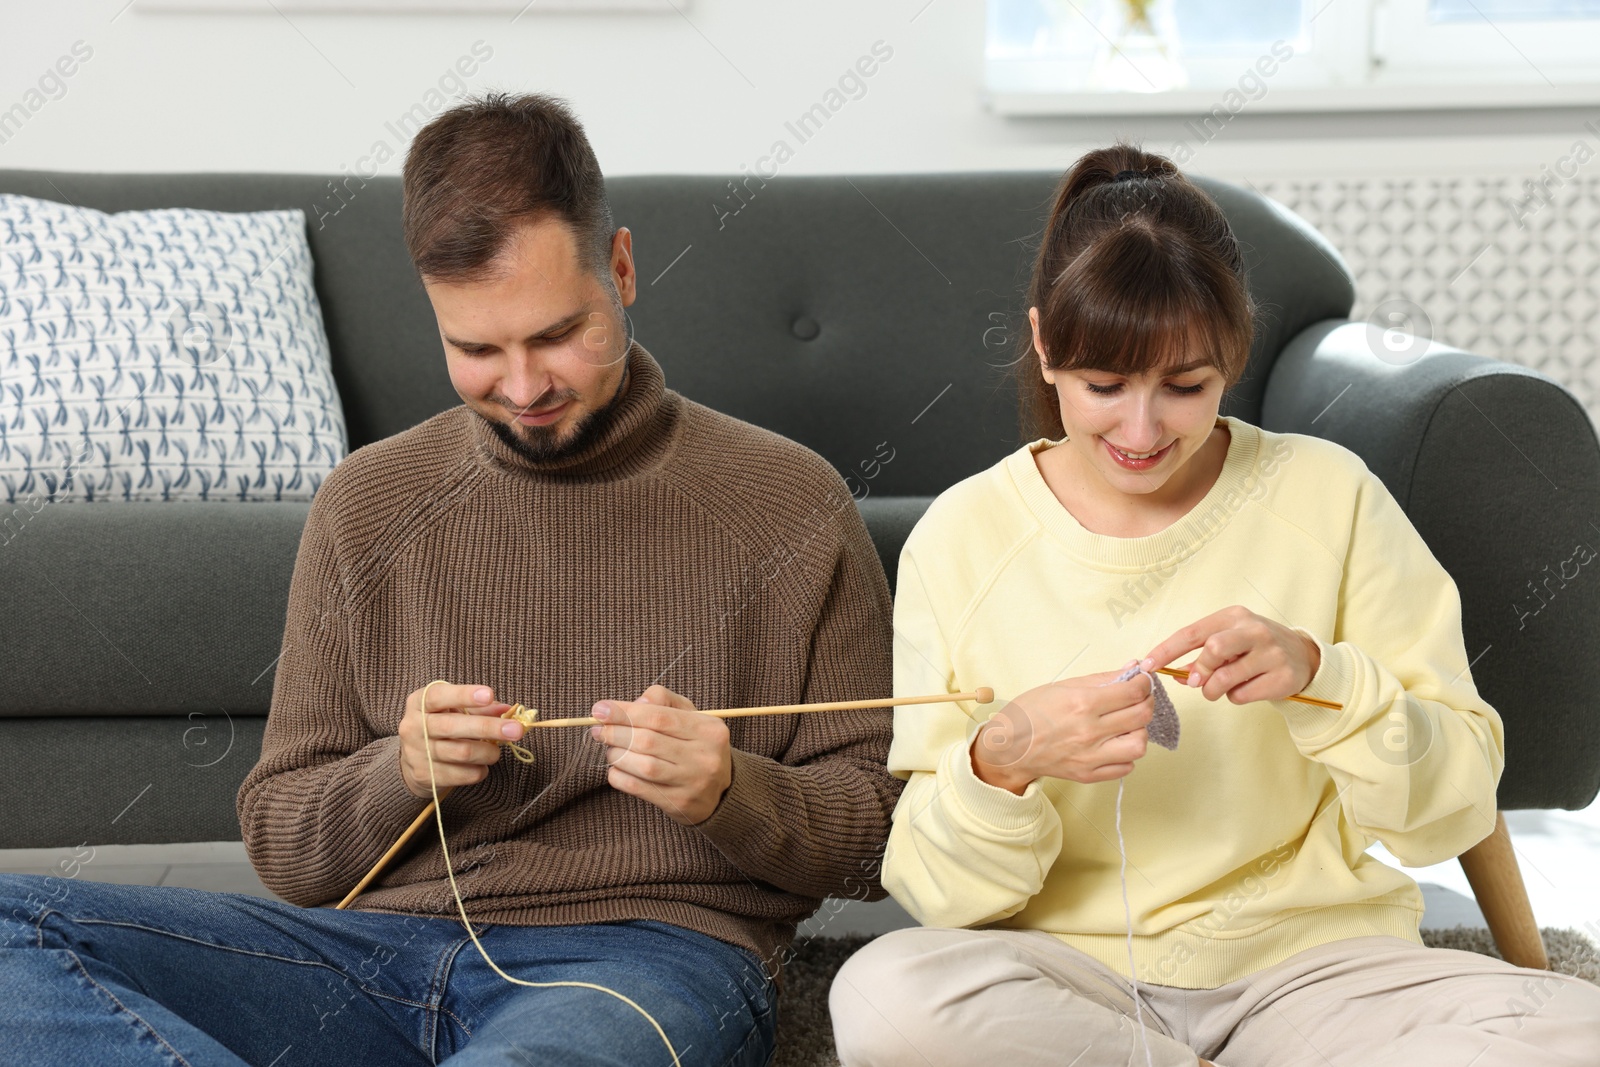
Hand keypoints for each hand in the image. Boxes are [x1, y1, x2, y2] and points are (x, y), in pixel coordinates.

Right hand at [397, 681, 520, 799]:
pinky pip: (462, 774)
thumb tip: (507, 710)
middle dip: (488, 727)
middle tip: (516, 730)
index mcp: (419, 703)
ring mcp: (417, 753)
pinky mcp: (425, 776)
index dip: (464, 695)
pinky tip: (481, 765)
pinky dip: (480, 770)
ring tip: (496, 751)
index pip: (438, 696)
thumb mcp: (454, 709)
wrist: (414, 758)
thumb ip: (479, 708)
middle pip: (453, 727)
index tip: (489, 695)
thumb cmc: (441, 725)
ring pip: (462, 752)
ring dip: (488, 752)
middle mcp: (413, 727)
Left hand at [589, 685, 732, 825]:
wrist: (721, 792)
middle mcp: (704, 756)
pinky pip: (640, 789)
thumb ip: (663, 701)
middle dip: (616, 733)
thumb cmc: (697, 747)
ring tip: (609, 749)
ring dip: (617, 755)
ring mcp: (693, 782)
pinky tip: (616, 769)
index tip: (600, 709)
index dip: (624, 712)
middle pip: (648, 741)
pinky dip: (620, 777)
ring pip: (643, 766)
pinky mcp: (680, 803)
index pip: (658, 717)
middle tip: (598, 730)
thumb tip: (634, 703)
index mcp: (709, 729)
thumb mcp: (690, 717)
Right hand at [970, 666, 1154, 794]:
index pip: (1133, 692)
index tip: (1142, 682)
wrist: (1008, 746)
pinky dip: (1126, 754)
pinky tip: (1115, 744)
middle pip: (1141, 716)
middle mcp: (1089, 731)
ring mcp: (1090, 756)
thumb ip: (1102, 679)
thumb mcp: (1063, 686)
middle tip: (1139, 699)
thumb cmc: (1031, 713)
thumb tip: (1133, 669)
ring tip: (1126, 725)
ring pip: (1139, 745)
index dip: (1144, 684)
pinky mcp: (1089, 774)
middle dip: (1146, 703)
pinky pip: (1126, 767)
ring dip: (1139, 732)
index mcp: (1082, 703)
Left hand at [1141, 605, 1319, 704]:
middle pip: (1212, 649)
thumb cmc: (1255, 647)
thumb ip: (1201, 655)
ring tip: (1220, 688)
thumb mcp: (1229, 640)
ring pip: (1225, 677)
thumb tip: (1175, 674)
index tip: (1147, 665)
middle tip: (1197, 682)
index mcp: (1233, 616)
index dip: (1166, 650)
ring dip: (1214, 690)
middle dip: (1199, 670)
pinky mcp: (1283, 676)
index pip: (1191, 633)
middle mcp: (1253, 630)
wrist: (1303, 656)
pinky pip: (1243, 695)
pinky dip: (1235, 697)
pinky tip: (1246, 688)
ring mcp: (1271, 653)